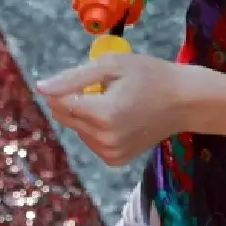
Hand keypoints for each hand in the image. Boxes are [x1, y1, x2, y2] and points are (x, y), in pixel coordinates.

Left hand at [38, 51, 203, 165]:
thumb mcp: (112, 65)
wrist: (185, 102)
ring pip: (76, 129)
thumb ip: (72, 78)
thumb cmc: (150, 76)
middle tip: (106, 89)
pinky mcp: (115, 160)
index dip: (65, 88)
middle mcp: (105, 139)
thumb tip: (41, 88)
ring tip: (117, 103)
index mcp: (104, 114)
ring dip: (86, 115)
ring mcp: (111, 153)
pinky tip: (119, 118)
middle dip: (75, 100)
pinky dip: (97, 128)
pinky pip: (90, 141)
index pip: (59, 103)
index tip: (86, 79)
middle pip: (65, 117)